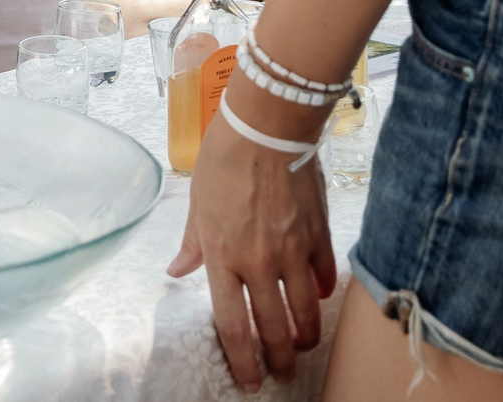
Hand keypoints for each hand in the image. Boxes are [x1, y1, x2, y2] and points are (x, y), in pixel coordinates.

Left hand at [167, 87, 340, 389]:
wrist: (266, 126)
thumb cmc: (224, 159)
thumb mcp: (197, 204)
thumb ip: (192, 245)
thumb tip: (177, 270)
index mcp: (222, 257)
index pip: (233, 325)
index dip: (243, 360)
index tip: (249, 379)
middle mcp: (258, 263)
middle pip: (273, 329)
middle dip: (278, 360)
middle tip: (281, 373)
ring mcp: (292, 252)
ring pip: (306, 313)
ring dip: (305, 337)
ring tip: (302, 347)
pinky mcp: (319, 236)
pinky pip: (325, 278)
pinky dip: (322, 295)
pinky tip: (319, 300)